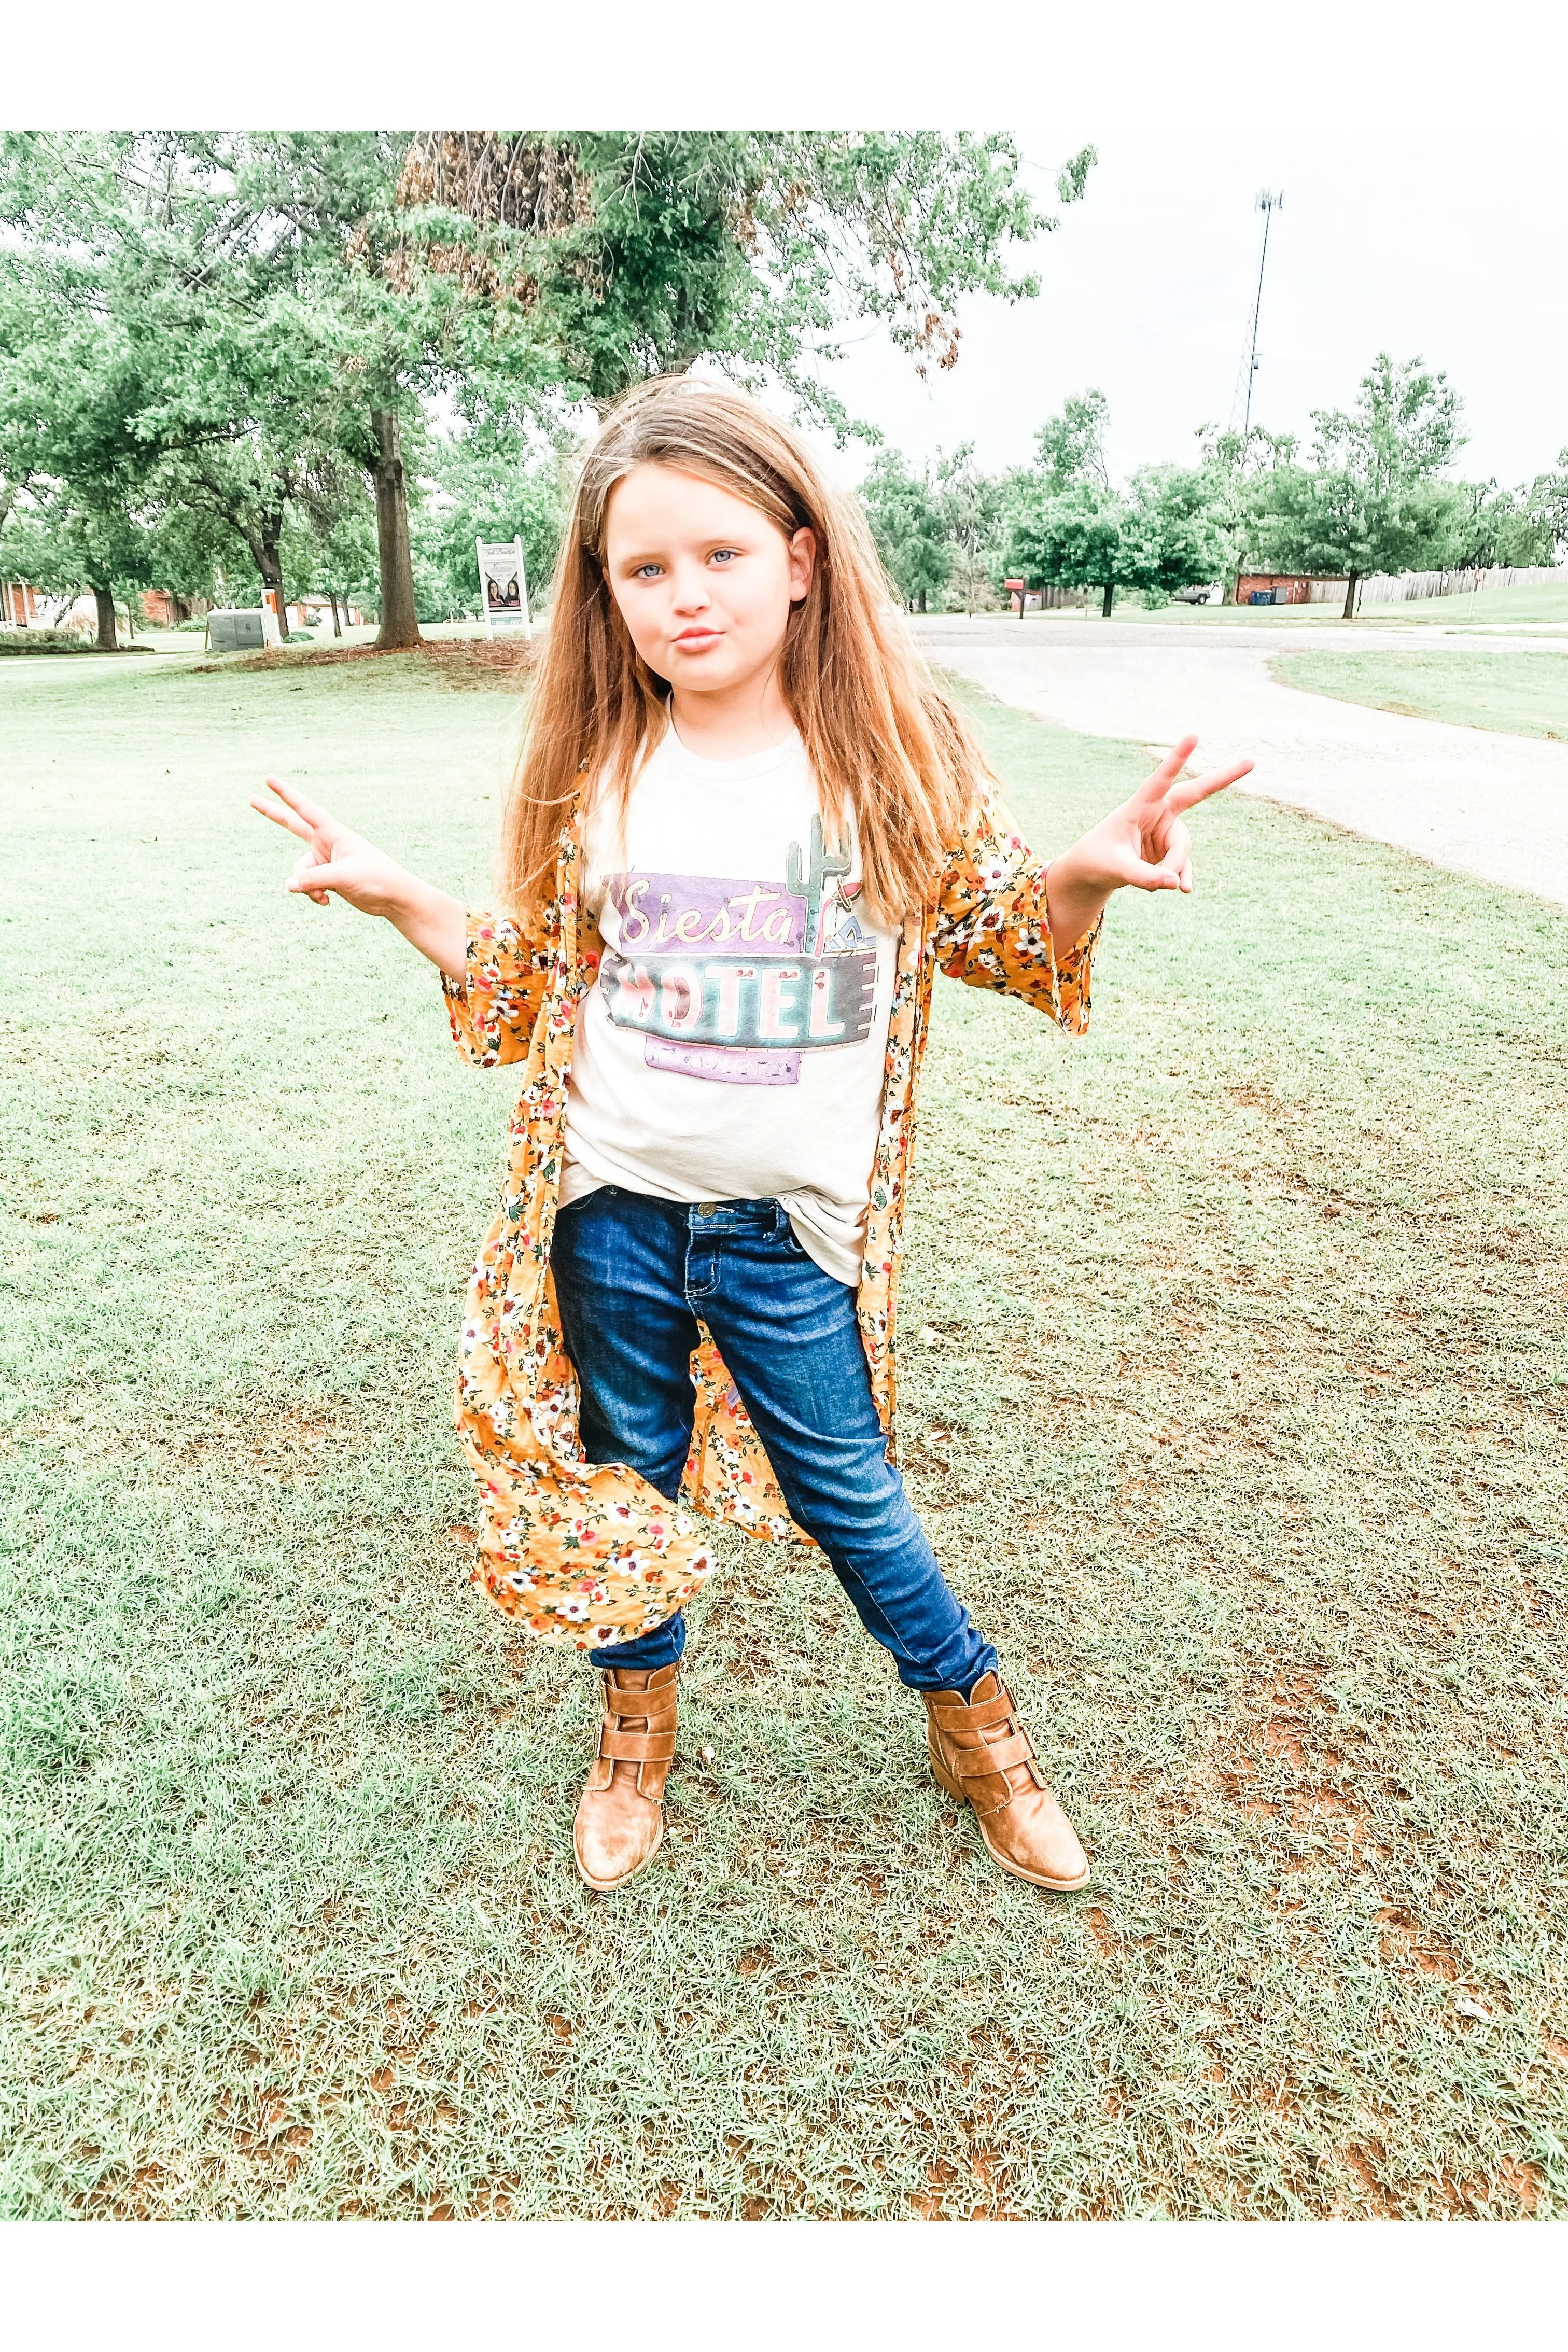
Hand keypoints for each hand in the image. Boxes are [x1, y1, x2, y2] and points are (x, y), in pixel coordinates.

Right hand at [249, 774, 468, 980]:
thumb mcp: (343, 877)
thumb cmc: (376, 878)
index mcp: (333, 833)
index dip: (286, 794)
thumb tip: (287, 885)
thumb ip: (313, 880)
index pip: (304, 809)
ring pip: (299, 870)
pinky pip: (307, 885)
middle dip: (272, 813)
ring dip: (306, 886)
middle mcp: (326, 843)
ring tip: (325, 896)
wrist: (393, 897)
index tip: (269, 779)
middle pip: (292, 825)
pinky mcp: (327, 877)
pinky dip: (313, 894)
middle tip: (251, 798)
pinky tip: (328, 902)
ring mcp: (325, 860)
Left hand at [1045, 734, 1253, 945]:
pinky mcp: (1169, 850)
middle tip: (1252, 761)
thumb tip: (1177, 884)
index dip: (1177, 759)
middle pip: (1195, 793)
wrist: (1093, 872)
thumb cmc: (1099, 860)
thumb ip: (1144, 877)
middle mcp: (1157, 813)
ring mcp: (1166, 831)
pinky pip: (1183, 863)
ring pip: (1183, 848)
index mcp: (1139, 806)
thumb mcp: (1117, 869)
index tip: (1193, 735)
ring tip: (1155, 884)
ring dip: (1172, 867)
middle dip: (1223, 778)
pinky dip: (1181, 876)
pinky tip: (1184, 889)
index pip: (1160, 779)